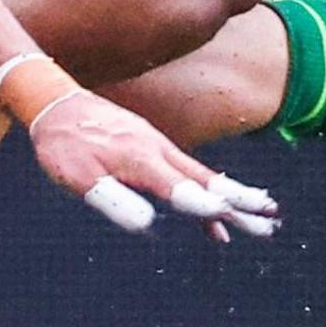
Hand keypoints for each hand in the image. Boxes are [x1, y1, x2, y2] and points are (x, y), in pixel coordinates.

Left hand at [26, 92, 278, 240]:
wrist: (56, 102)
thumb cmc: (63, 143)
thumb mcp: (77, 176)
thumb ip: (112, 198)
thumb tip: (148, 223)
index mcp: (140, 160)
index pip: (178, 188)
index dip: (202, 205)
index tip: (228, 218)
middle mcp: (158, 152)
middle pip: (206, 182)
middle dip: (239, 203)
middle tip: (270, 222)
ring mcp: (159, 150)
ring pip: (204, 178)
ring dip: (236, 199)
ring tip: (266, 219)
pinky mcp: (153, 151)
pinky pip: (188, 176)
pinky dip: (208, 195)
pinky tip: (219, 219)